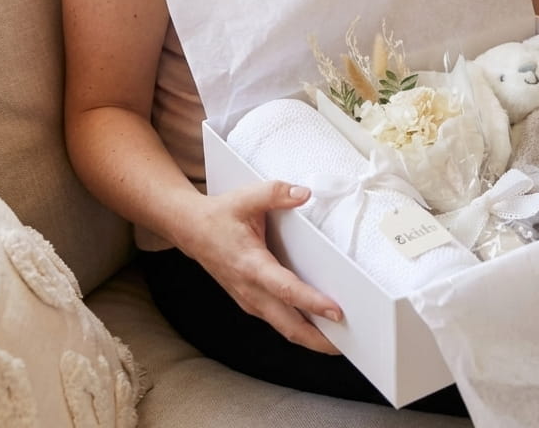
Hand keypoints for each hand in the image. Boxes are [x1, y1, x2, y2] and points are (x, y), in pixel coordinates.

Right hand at [179, 180, 342, 354]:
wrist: (191, 231)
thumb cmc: (220, 216)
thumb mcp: (246, 197)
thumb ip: (276, 193)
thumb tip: (304, 194)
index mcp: (251, 266)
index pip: (286, 290)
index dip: (312, 303)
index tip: (336, 311)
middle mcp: (251, 290)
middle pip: (288, 325)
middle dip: (318, 339)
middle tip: (347, 343)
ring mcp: (250, 300)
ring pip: (284, 327)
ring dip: (310, 338)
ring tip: (339, 339)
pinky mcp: (251, 302)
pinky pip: (278, 321)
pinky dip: (299, 328)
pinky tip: (317, 326)